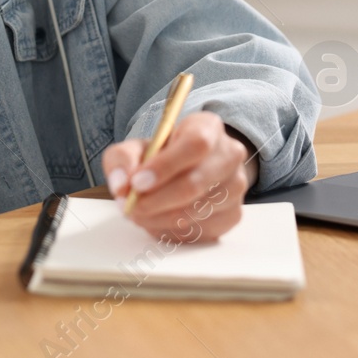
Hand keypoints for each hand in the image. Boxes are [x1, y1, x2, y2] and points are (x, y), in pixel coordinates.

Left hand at [101, 111, 258, 242]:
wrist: (186, 171)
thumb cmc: (161, 157)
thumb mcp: (136, 148)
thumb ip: (122, 160)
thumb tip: (121, 186)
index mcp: (208, 126)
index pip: (195, 144)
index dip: (165, 166)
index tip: (137, 182)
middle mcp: (230, 154)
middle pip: (195, 183)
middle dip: (155, 200)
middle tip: (130, 206)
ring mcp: (236, 187)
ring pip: (194, 211)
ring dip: (158, 218)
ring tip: (139, 212)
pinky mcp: (233, 215)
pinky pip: (199, 231)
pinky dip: (171, 230)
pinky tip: (159, 220)